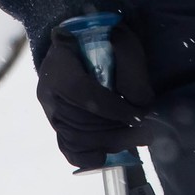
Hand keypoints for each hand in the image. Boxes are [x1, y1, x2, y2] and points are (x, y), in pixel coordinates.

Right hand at [36, 21, 155, 170]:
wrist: (80, 43)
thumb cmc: (103, 38)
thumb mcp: (120, 39)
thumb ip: (130, 66)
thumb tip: (142, 103)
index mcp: (58, 63)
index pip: (81, 92)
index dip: (111, 107)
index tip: (138, 114)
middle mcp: (48, 92)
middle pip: (79, 120)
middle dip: (116, 129)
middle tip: (146, 131)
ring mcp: (50, 113)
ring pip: (76, 138)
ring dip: (110, 141)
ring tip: (137, 138)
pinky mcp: (58, 127)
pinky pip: (69, 150)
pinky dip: (90, 156)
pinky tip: (111, 152)